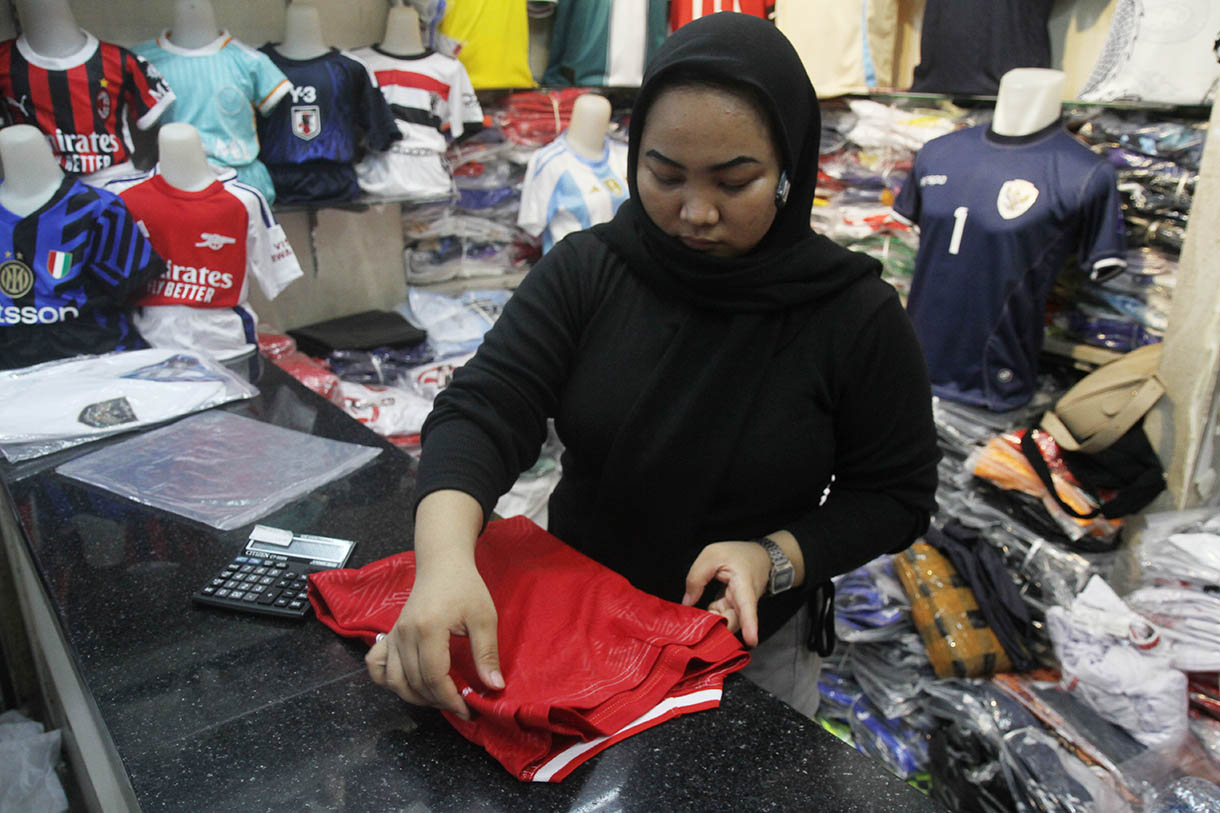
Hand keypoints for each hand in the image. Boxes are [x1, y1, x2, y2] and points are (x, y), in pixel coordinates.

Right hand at [366, 561, 503, 720]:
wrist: (442, 564)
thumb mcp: (484, 618)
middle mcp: (404, 635)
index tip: (468, 709)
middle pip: (414, 683)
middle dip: (438, 702)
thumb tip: (494, 687)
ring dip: (416, 697)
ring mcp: (393, 636)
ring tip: (440, 697)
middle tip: (460, 704)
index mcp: (428, 629)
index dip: (450, 699)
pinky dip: (388, 681)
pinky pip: (377, 666)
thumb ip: (487, 653)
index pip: (433, 677)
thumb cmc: (465, 587)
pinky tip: (409, 684)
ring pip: (395, 681)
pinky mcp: (389, 635)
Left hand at [681, 540, 771, 646]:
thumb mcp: (712, 555)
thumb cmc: (739, 555)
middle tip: (696, 629)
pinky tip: (698, 615)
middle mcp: (745, 601)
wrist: (760, 557)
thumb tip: (688, 603)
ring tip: (693, 620)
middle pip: (733, 623)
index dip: (749, 625)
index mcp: (744, 585)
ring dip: (710, 625)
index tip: (751, 641)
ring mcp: (738, 608)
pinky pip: (721, 619)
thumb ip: (697, 577)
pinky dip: (709, 619)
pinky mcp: (732, 609)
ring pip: (725, 624)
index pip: (748, 607)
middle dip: (716, 631)